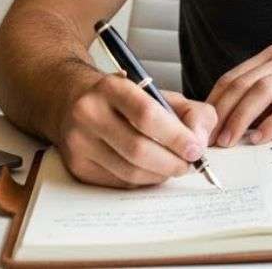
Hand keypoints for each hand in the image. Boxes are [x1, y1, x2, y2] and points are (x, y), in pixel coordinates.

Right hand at [54, 71, 217, 187]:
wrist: (71, 100)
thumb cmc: (122, 99)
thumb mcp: (157, 92)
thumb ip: (189, 111)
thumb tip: (200, 141)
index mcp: (111, 87)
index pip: (146, 115)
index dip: (176, 136)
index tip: (195, 149)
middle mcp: (89, 113)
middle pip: (138, 149)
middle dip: (172, 162)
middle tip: (189, 164)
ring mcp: (78, 142)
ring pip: (130, 171)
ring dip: (160, 175)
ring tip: (173, 167)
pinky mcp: (77, 166)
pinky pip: (119, 183)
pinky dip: (143, 181)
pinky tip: (151, 170)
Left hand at [206, 45, 271, 146]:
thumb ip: (267, 101)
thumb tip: (230, 125)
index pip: (234, 77)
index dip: (215, 101)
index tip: (202, 127)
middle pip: (244, 83)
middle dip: (223, 113)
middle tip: (210, 140)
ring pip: (264, 91)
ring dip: (241, 118)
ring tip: (230, 141)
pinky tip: (261, 138)